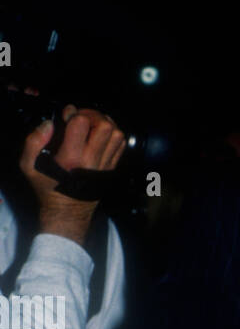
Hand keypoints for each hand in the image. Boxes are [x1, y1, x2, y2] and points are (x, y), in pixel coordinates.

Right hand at [19, 104, 125, 244]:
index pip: (82, 123)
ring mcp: (105, 166)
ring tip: (92, 126)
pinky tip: (100, 137)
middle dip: (93, 115)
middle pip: (105, 126)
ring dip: (106, 124)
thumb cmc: (46, 188)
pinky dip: (113, 136)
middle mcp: (91, 160)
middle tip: (82, 119)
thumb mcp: (29, 166)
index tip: (67, 117)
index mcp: (71, 158)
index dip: (75, 113)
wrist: (67, 214)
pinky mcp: (111, 170)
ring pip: (117, 135)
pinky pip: (121, 146)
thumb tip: (50, 124)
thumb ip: (33, 142)